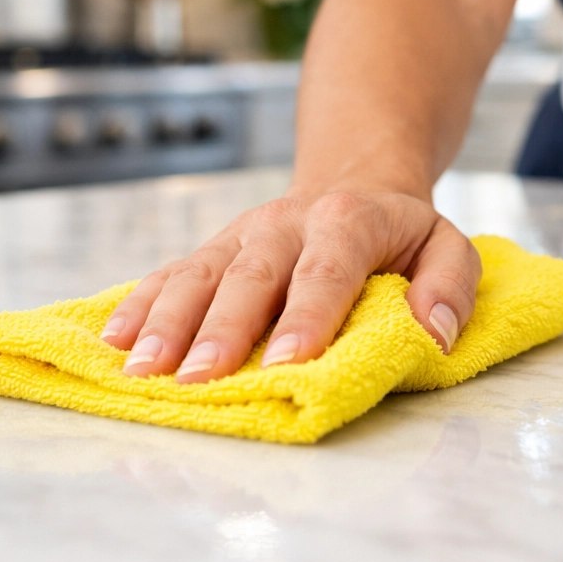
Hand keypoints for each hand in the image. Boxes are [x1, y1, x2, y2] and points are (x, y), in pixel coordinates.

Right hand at [99, 189, 480, 382]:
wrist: (352, 181)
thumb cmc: (400, 232)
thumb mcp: (446, 245)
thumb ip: (450, 285)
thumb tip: (434, 334)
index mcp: (349, 220)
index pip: (327, 270)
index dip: (306, 316)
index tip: (285, 365)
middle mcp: (287, 222)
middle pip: (251, 274)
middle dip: (222, 328)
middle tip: (198, 379)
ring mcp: (242, 234)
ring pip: (200, 273)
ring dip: (167, 322)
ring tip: (140, 370)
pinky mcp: (215, 248)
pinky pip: (172, 272)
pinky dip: (140, 305)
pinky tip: (112, 340)